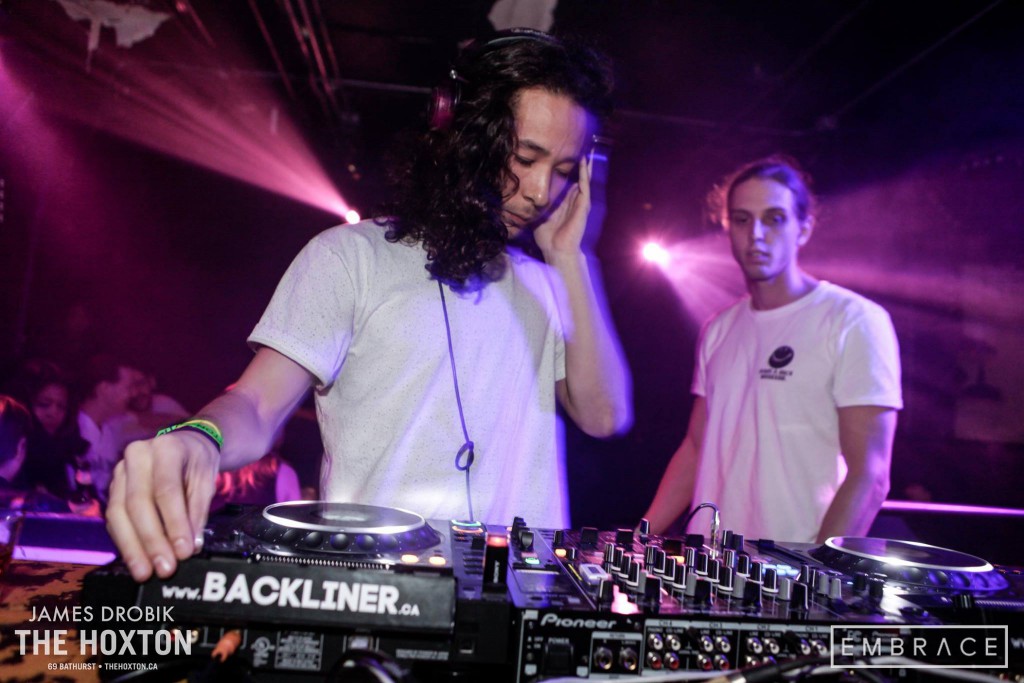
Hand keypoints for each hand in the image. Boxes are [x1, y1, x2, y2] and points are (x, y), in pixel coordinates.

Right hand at [106, 430, 218, 581]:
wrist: (185, 445)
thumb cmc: (197, 463)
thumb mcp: (206, 481)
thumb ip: (198, 511)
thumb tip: (190, 547)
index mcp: (166, 449)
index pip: (166, 489)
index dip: (173, 523)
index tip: (183, 551)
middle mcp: (136, 456)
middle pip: (137, 503)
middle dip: (151, 540)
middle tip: (165, 568)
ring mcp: (120, 472)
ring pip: (118, 513)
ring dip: (132, 547)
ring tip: (145, 572)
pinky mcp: (113, 489)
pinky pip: (114, 518)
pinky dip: (125, 541)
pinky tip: (136, 560)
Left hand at [533, 152, 592, 258]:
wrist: (556, 250)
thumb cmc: (547, 238)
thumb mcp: (537, 217)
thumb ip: (532, 207)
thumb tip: (518, 201)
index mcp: (564, 203)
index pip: (566, 182)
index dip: (566, 170)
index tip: (563, 155)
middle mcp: (573, 201)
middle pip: (577, 178)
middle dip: (579, 164)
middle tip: (580, 147)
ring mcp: (580, 202)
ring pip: (584, 179)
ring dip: (585, 165)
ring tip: (587, 149)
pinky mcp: (583, 205)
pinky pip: (585, 185)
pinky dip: (585, 173)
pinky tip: (583, 161)